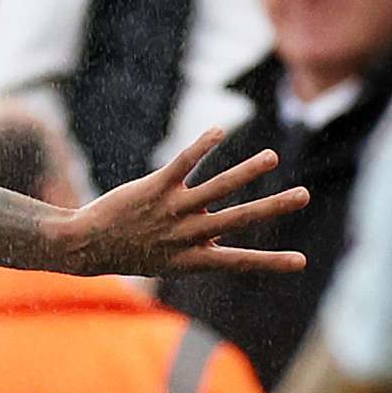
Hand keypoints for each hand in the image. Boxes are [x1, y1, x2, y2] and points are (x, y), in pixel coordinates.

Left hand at [41, 133, 312, 281]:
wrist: (87, 247)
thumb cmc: (132, 253)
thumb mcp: (168, 261)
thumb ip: (198, 247)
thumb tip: (221, 232)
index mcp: (192, 259)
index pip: (239, 261)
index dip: (271, 262)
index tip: (302, 262)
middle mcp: (186, 236)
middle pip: (237, 220)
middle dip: (273, 208)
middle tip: (304, 196)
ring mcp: (171, 211)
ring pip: (216, 189)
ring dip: (246, 171)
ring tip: (272, 157)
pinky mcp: (155, 188)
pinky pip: (183, 164)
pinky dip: (203, 146)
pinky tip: (220, 131)